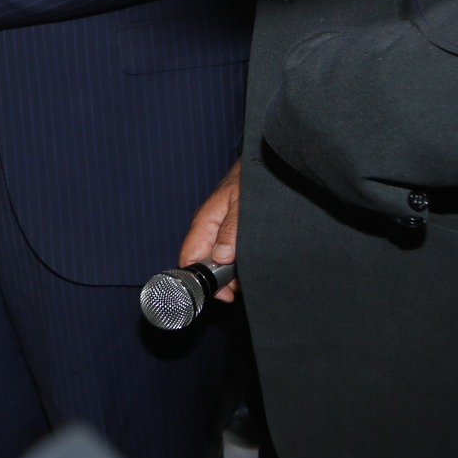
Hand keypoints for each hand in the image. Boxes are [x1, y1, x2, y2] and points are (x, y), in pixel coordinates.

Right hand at [177, 159, 241, 303]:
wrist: (267, 163)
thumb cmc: (252, 178)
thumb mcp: (243, 204)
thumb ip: (231, 230)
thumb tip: (220, 257)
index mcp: (205, 222)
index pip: (190, 257)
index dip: (201, 279)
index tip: (221, 294)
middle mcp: (210, 228)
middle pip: (205, 264)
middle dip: (223, 280)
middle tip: (242, 287)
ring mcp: (221, 231)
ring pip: (220, 262)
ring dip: (234, 273)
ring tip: (252, 275)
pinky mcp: (233, 232)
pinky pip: (231, 254)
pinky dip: (242, 264)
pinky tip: (254, 265)